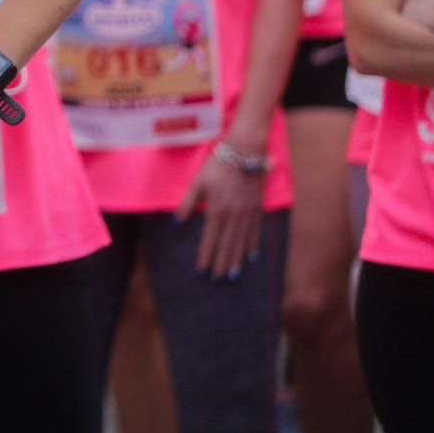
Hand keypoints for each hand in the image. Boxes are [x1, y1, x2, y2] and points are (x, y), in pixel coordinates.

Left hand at [177, 147, 266, 278]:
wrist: (245, 152)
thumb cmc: (218, 165)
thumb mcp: (198, 182)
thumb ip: (188, 203)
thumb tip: (175, 222)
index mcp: (217, 210)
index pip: (209, 238)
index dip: (206, 255)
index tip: (202, 271)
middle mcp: (233, 215)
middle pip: (227, 244)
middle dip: (222, 263)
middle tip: (219, 280)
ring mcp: (247, 213)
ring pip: (242, 241)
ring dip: (237, 259)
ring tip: (233, 274)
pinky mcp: (257, 208)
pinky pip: (255, 231)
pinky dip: (252, 245)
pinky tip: (251, 256)